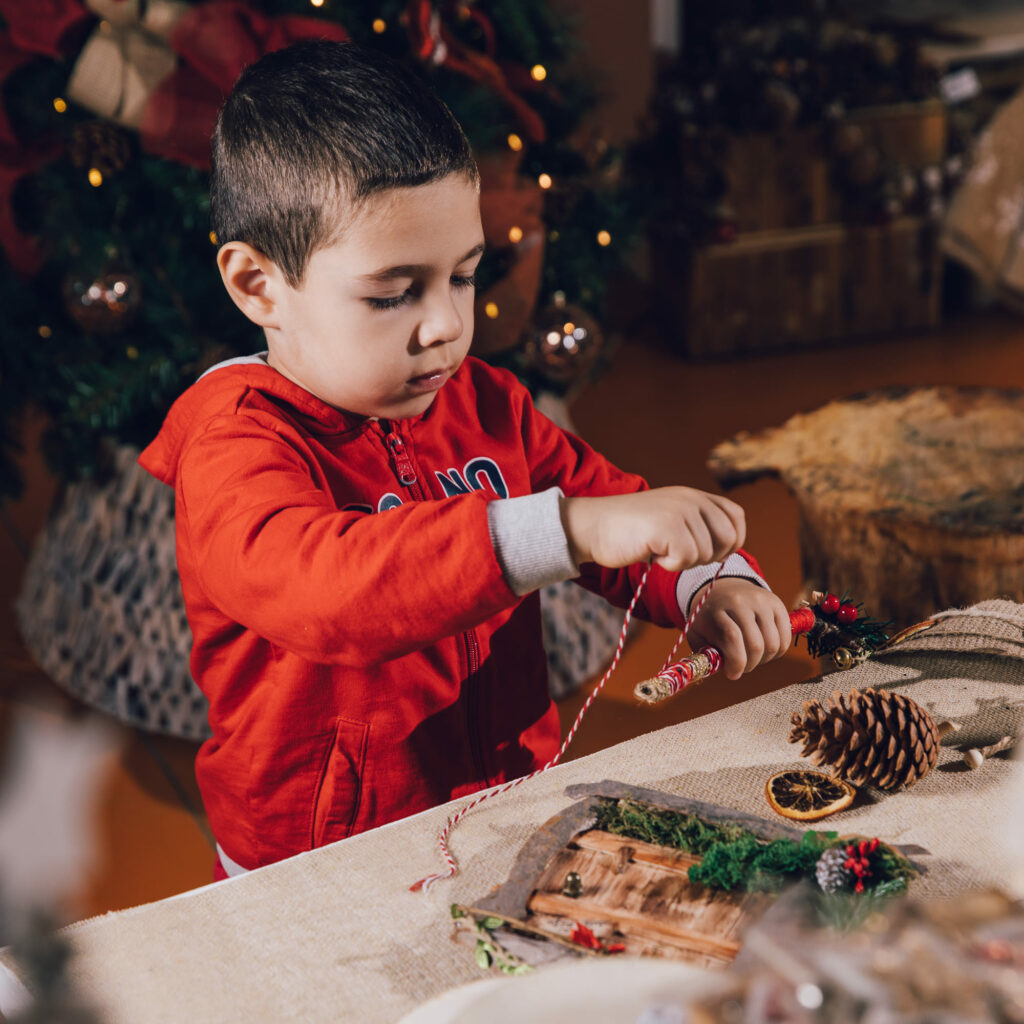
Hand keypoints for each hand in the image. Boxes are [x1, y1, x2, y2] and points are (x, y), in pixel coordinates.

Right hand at [563, 486, 744, 571]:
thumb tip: (728, 549)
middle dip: (709, 557)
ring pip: (706, 554)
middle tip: (679, 555)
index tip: (710, 553)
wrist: (593, 526)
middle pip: (728, 539)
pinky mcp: (667, 527)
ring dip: (683, 562)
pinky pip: (686, 559)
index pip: (736, 518)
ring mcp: (679, 511)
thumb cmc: (629, 530)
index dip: (732, 541)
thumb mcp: (670, 517)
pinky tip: (652, 554)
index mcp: (694, 496)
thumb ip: (697, 524)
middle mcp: (691, 499)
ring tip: (659, 550)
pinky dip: (669, 565)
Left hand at [685, 578, 791, 679]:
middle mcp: (740, 602)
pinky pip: (785, 638)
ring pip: (772, 644)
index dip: (736, 662)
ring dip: (764, 660)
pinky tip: (765, 650)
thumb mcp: (697, 633)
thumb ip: (704, 654)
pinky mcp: (777, 604)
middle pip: (756, 644)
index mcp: (717, 609)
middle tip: (742, 667)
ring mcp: (761, 601)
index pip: (733, 637)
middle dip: (750, 664)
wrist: (724, 591)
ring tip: (752, 658)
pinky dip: (777, 652)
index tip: (732, 674)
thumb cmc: (709, 619)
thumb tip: (720, 671)